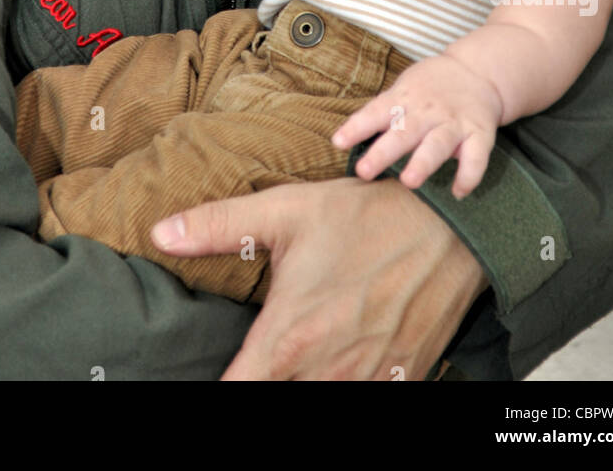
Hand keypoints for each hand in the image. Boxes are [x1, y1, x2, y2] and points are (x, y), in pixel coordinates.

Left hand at [151, 177, 488, 379]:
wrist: (451, 228)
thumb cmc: (368, 216)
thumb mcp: (289, 211)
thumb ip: (219, 226)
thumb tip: (161, 234)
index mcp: (290, 336)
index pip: (238, 392)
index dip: (223, 389)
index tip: (216, 375)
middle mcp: (327, 370)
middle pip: (277, 398)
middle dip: (265, 379)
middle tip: (264, 356)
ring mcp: (368, 382)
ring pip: (320, 401)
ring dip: (304, 381)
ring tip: (299, 356)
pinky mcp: (400, 382)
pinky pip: (366, 398)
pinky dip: (348, 384)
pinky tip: (338, 362)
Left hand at [332, 55, 502, 198]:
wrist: (477, 72)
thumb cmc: (429, 85)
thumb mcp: (403, 88)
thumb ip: (383, 111)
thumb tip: (348, 137)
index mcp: (405, 98)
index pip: (376, 111)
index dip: (357, 127)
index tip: (338, 142)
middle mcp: (428, 111)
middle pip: (403, 132)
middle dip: (383, 152)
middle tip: (364, 171)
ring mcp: (454, 123)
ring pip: (437, 144)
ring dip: (423, 163)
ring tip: (409, 181)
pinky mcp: (479, 134)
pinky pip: (476, 157)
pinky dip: (468, 176)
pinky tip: (458, 192)